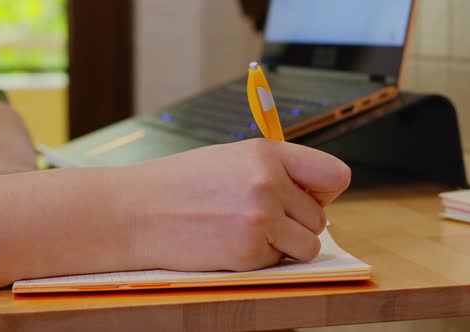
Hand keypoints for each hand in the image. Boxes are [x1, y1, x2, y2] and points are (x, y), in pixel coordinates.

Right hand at [127, 139, 350, 271]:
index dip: (325, 190)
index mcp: (267, 153)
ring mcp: (260, 220)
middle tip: (258, 217)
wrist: (134, 211)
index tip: (309, 197)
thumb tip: (318, 196)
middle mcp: (269, 183)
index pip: (335, 174)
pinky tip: (230, 243)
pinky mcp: (248, 254)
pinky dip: (260, 259)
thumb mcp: (232, 159)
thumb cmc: (180, 184)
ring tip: (247, 231)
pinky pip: (279, 263)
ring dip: (285, 245)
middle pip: (320, 217)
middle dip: (296, 222)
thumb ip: (277, 171)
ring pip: (308, 246)